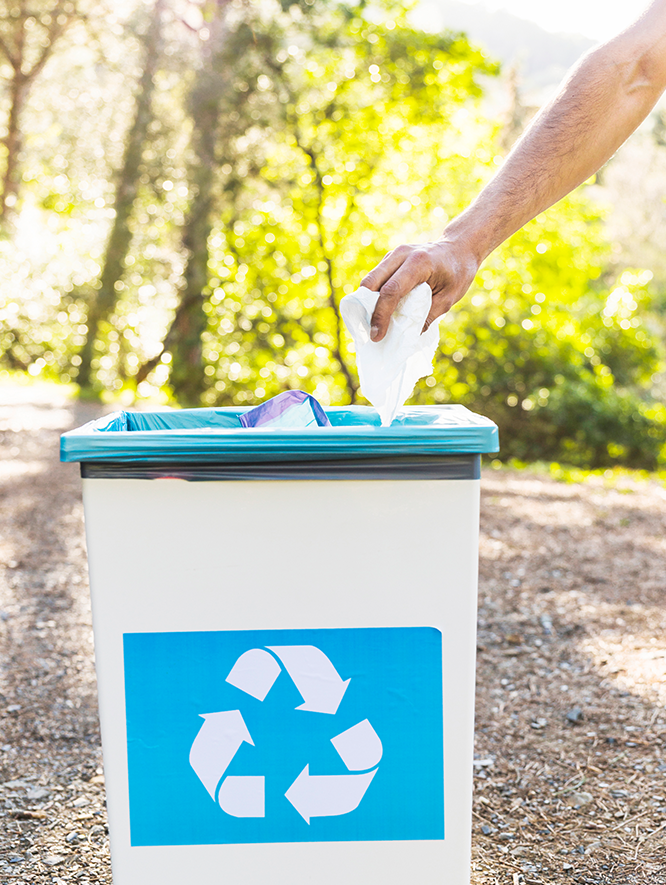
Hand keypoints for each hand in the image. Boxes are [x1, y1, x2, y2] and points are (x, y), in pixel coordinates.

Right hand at [360, 239, 480, 340]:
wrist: (459, 247)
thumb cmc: (458, 273)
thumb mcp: (449, 298)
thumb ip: (428, 316)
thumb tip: (408, 337)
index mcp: (419, 263)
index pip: (392, 290)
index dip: (381, 315)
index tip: (377, 335)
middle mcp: (402, 254)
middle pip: (371, 282)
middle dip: (367, 309)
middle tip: (371, 331)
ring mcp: (394, 254)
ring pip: (370, 280)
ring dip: (367, 303)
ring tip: (374, 323)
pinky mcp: (391, 258)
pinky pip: (376, 278)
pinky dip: (373, 295)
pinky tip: (380, 310)